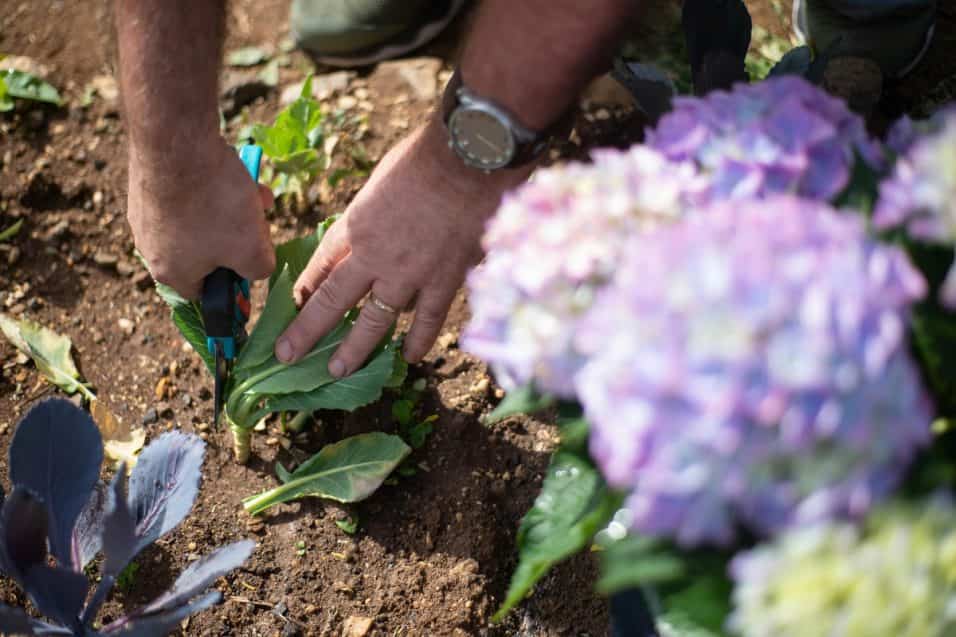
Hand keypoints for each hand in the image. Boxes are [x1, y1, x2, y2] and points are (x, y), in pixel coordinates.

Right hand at [126, 136, 274, 298]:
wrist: (176, 140)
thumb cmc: (215, 205)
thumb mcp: (252, 249)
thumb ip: (258, 270)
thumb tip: (254, 269)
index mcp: (170, 272)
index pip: (205, 293)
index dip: (233, 282)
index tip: (252, 262)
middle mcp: (149, 246)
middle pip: (206, 251)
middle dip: (238, 235)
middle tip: (259, 220)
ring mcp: (145, 211)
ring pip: (201, 218)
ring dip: (232, 207)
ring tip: (253, 191)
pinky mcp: (146, 182)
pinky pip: (187, 192)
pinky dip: (211, 185)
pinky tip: (232, 168)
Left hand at [275, 119, 530, 375]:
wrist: (468, 157)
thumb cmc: (424, 157)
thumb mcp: (380, 180)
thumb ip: (372, 212)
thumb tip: (373, 230)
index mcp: (353, 226)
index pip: (319, 266)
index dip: (303, 290)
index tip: (291, 307)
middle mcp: (373, 257)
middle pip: (332, 301)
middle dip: (306, 331)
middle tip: (287, 354)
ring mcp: (408, 274)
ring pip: (374, 322)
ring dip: (353, 349)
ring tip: (336, 370)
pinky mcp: (444, 281)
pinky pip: (428, 320)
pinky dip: (417, 341)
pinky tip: (408, 357)